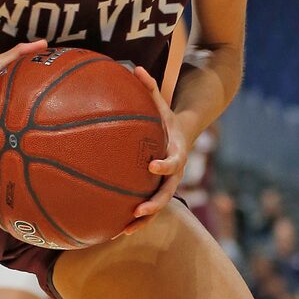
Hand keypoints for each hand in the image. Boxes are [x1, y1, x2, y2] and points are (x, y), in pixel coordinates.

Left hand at [128, 66, 188, 223]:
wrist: (183, 134)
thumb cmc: (165, 118)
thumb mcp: (161, 103)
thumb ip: (150, 88)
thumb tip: (136, 67)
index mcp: (176, 152)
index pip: (173, 161)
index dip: (165, 165)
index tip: (151, 167)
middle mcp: (174, 172)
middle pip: (168, 192)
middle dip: (155, 203)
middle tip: (139, 210)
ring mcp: (167, 184)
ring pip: (158, 206)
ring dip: (144, 220)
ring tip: (124, 231)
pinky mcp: (158, 191)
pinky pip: (148, 208)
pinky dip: (135, 220)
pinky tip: (114, 230)